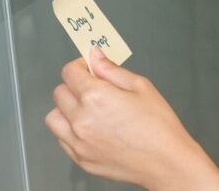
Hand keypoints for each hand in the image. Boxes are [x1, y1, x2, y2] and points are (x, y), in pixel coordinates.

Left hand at [45, 49, 218, 190]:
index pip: (69, 73)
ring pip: (54, 118)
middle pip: (59, 93)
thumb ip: (112, 70)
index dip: (79, 65)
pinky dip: (70, 130)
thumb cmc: (157, 123)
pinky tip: (91, 128)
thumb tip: (95, 57)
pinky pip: (62, 139)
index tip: (90, 67)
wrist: (164, 160)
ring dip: (66, 109)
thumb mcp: (141, 86)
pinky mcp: (80, 159)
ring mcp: (78, 142)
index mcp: (95, 97)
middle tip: (93, 86)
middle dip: (74, 85)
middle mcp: (81, 120)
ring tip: (88, 109)